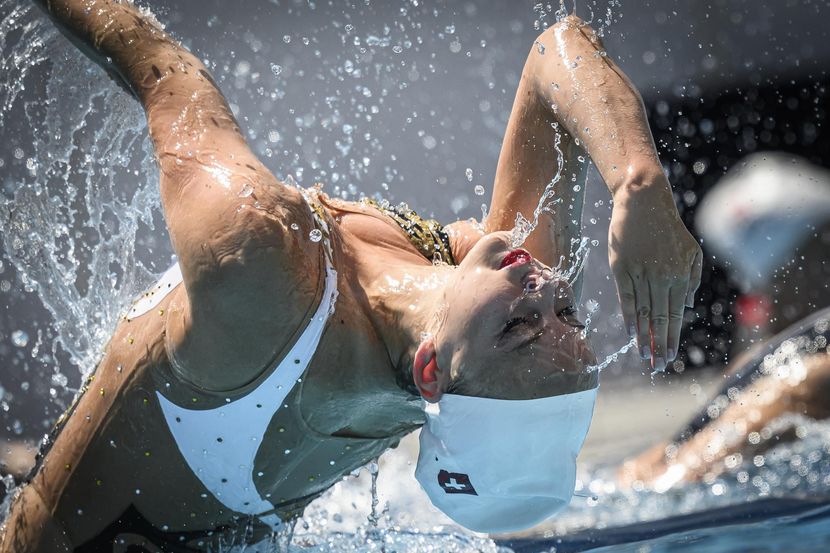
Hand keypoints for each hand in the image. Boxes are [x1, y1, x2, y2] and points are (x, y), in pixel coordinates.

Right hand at [608, 180, 701, 370]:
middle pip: (660, 319)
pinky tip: (630, 333)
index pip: (675, 315)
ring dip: (644, 337)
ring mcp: (642, 273)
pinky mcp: (622, 268)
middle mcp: (663, 277)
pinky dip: (629, 317)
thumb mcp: (691, 252)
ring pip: (644, 312)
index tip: (668, 357)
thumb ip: (692, 280)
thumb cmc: (668, 228)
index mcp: (681, 276)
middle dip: (659, 345)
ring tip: (643, 356)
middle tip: (656, 366)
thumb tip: (685, 308)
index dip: (671, 338)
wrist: (644, 202)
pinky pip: (627, 298)